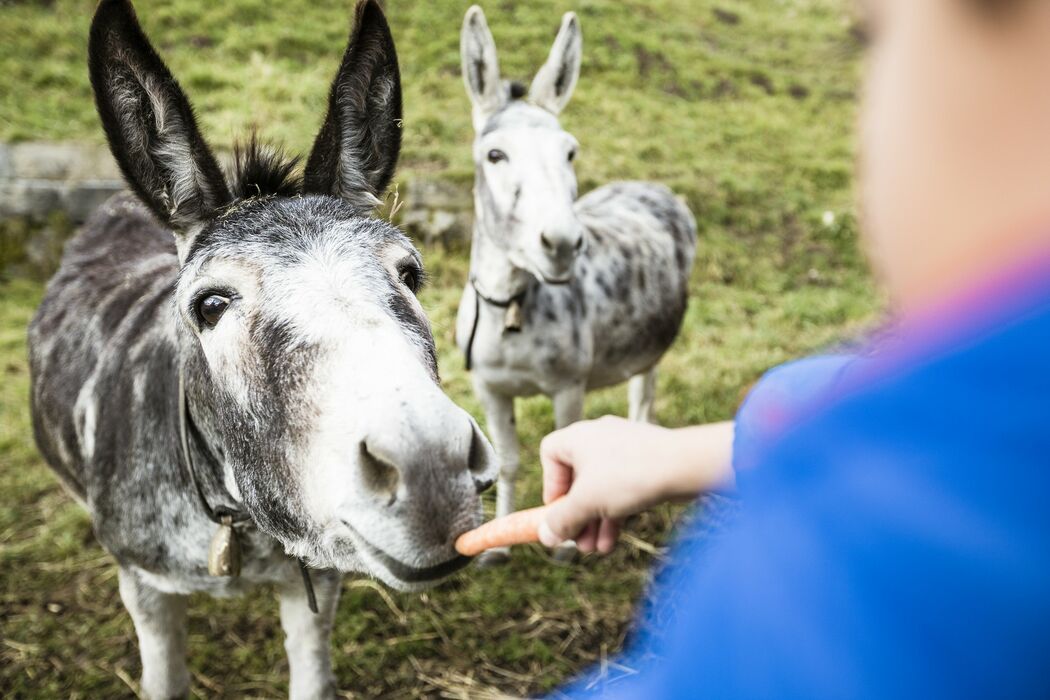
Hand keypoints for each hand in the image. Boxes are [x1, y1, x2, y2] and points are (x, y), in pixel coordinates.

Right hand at [538, 417, 734, 553]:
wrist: (685, 466)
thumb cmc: (629, 476)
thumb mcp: (587, 503)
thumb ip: (562, 520)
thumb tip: (546, 535)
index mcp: (578, 437)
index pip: (550, 454)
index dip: (550, 485)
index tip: (557, 511)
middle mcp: (599, 439)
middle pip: (576, 479)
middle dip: (576, 515)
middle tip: (578, 542)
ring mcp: (624, 450)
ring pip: (600, 489)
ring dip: (594, 520)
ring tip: (595, 549)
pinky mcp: (645, 463)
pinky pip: (621, 490)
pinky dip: (614, 514)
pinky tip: (612, 542)